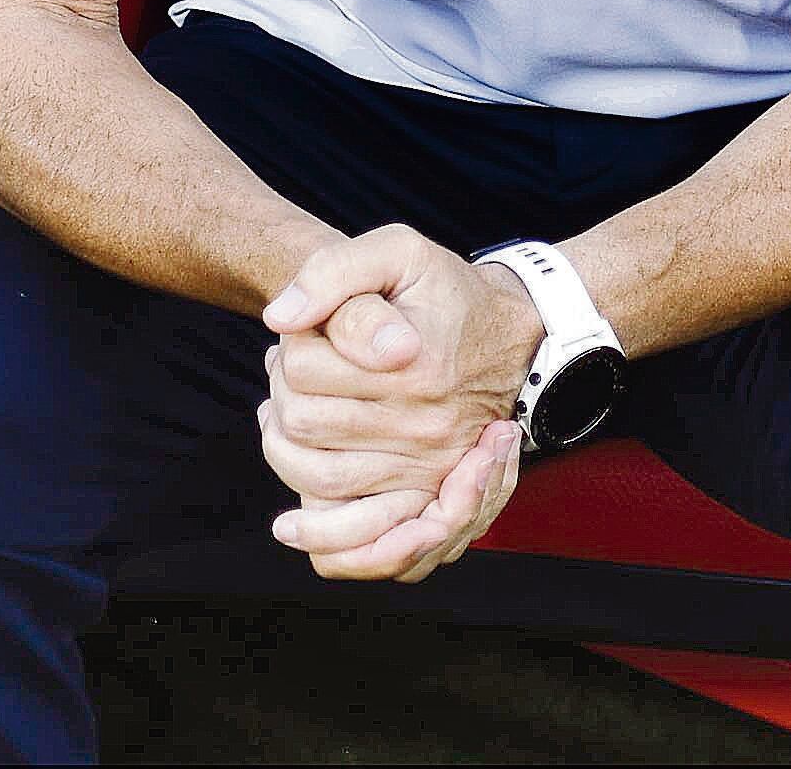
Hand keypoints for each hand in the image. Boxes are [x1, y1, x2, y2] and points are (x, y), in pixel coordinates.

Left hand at [258, 226, 544, 578]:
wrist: (512, 337)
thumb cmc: (448, 292)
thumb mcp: (400, 251)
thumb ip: (335, 271)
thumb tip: (279, 318)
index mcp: (411, 364)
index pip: (302, 369)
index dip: (286, 349)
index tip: (298, 336)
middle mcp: (423, 424)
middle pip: (302, 423)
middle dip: (278, 397)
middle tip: (286, 377)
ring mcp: (430, 466)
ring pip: (319, 480)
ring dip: (283, 454)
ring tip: (280, 428)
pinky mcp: (433, 496)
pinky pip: (369, 538)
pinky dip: (325, 535)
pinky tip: (295, 520)